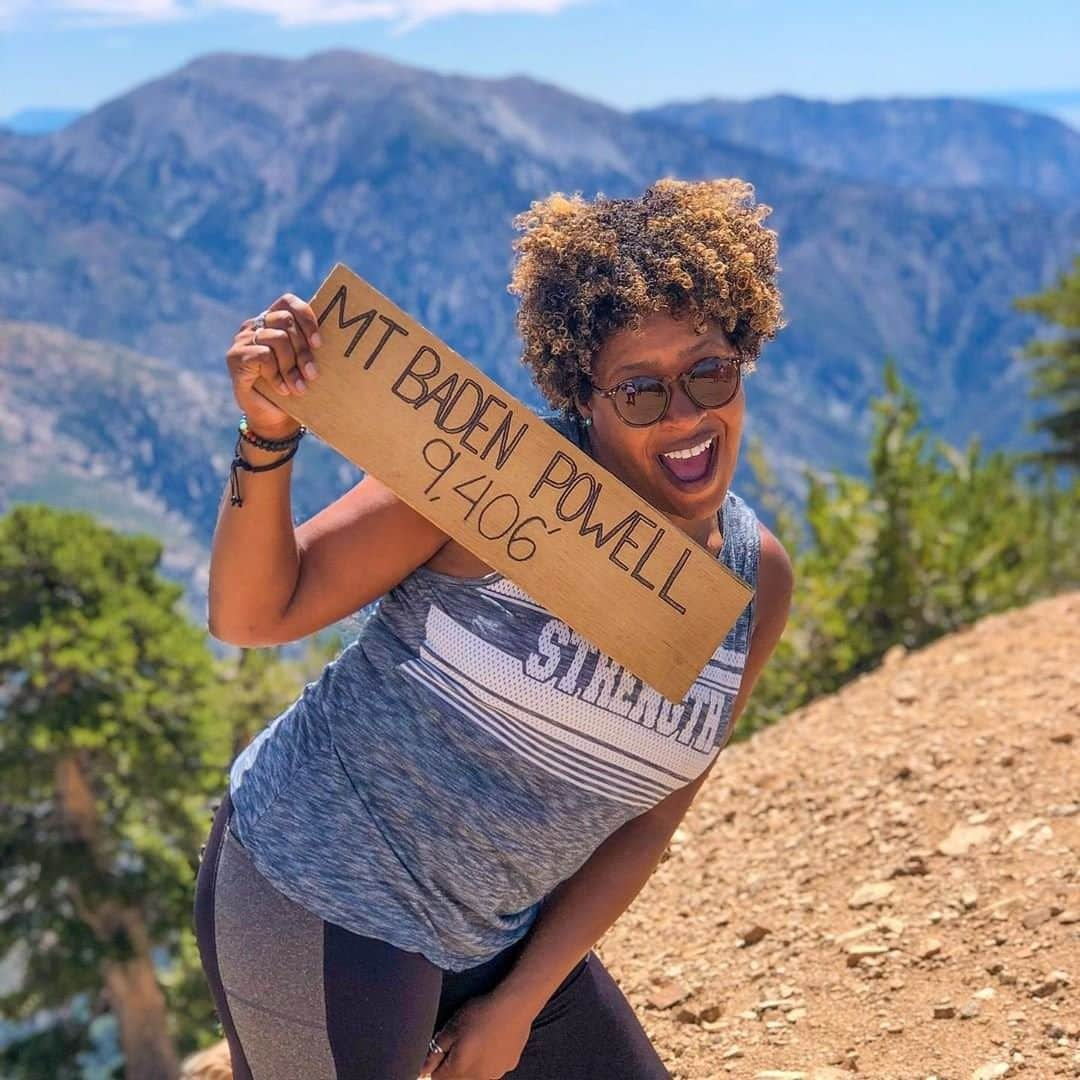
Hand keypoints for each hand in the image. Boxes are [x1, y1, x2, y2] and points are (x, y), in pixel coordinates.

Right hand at [226, 291, 322, 438]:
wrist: (273, 417)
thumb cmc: (294, 386)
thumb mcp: (305, 363)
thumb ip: (312, 345)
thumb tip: (342, 337)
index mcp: (273, 320)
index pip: (289, 302)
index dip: (306, 318)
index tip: (319, 344)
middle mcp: (256, 325)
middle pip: (286, 322)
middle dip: (303, 350)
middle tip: (312, 374)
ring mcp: (243, 339)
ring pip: (278, 339)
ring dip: (292, 367)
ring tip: (299, 388)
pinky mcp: (235, 357)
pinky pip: (264, 355)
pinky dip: (277, 375)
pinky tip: (283, 390)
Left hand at [418, 991, 534, 1078]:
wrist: (515, 1005)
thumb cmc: (480, 1014)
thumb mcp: (451, 1028)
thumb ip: (434, 1052)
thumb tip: (421, 1069)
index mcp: (459, 1071)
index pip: (437, 1079)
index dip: (434, 1065)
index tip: (439, 1049)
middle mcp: (477, 1079)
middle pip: (456, 1079)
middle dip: (452, 1065)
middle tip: (458, 1040)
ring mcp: (495, 1074)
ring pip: (475, 1074)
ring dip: (471, 1063)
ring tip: (476, 1038)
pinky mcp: (508, 1065)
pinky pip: (492, 1067)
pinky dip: (488, 1058)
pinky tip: (491, 1039)